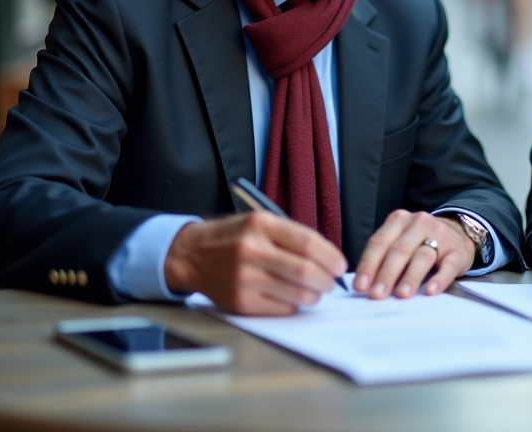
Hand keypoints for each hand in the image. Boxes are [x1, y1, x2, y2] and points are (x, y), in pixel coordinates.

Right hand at [163, 212, 345, 315]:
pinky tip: (293, 298)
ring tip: (314, 291)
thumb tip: (327, 257)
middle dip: (326, 280)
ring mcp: (245, 278)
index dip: (330, 256)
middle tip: (330, 281)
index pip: (308, 243)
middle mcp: (252, 250)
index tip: (339, 265)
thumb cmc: (233, 237)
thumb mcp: (259, 222)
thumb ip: (291, 236)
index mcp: (261, 225)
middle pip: (305, 271)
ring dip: (314, 295)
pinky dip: (295, 305)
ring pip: (297, 294)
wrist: (191, 255)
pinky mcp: (241, 301)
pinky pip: (281, 308)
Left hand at [353, 210, 475, 298]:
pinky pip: (448, 266)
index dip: (368, 265)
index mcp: (398, 220)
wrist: (459, 232)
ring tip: (401, 294)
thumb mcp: (401, 240)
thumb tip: (365, 285)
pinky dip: (439, 279)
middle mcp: (418, 224)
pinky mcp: (457, 252)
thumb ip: (384, 257)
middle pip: (399, 250)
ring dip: (410, 277)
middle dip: (386, 274)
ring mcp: (440, 236)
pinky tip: (431, 291)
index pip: (379, 242)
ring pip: (422, 256)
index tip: (360, 286)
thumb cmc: (421, 242)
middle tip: (377, 294)